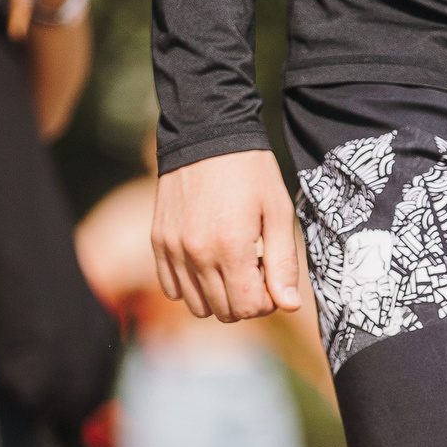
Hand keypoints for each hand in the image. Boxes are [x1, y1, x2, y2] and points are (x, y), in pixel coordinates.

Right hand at [152, 150, 305, 321]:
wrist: (207, 134)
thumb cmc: (251, 173)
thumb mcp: (279, 214)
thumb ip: (284, 263)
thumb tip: (289, 307)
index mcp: (231, 248)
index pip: (250, 308)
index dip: (268, 300)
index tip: (271, 274)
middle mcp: (197, 253)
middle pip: (225, 312)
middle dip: (246, 299)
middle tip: (254, 266)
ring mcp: (173, 249)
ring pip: (197, 306)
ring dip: (219, 296)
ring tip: (232, 264)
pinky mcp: (158, 241)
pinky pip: (172, 288)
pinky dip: (192, 285)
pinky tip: (208, 262)